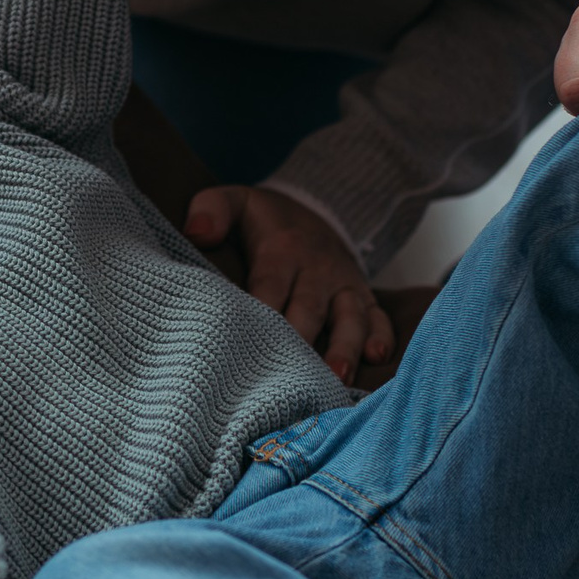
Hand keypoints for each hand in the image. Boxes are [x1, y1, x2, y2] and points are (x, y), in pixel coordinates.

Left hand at [186, 186, 392, 384]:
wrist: (311, 210)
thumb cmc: (264, 220)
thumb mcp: (236, 201)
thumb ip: (212, 208)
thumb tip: (196, 231)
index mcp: (282, 250)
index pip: (270, 286)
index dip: (262, 314)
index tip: (249, 347)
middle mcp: (316, 270)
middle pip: (309, 309)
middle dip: (303, 340)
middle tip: (294, 375)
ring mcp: (343, 285)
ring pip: (349, 317)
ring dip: (345, 347)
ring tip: (338, 376)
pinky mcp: (363, 296)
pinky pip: (378, 316)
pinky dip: (381, 336)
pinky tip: (376, 358)